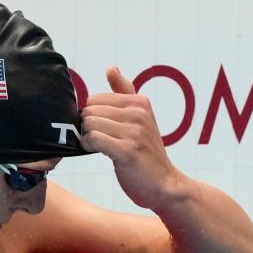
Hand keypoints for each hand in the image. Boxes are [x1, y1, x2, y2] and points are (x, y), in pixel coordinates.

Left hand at [80, 67, 181, 211]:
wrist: (164, 185)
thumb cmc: (146, 153)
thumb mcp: (140, 118)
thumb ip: (124, 92)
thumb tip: (111, 67)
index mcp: (140, 102)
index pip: (95, 98)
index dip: (92, 116)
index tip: (103, 129)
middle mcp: (138, 113)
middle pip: (89, 110)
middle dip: (88, 127)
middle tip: (100, 141)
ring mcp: (134, 131)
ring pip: (89, 124)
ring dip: (88, 138)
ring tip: (101, 147)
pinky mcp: (127, 150)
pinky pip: (93, 139)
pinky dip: (89, 146)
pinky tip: (98, 152)